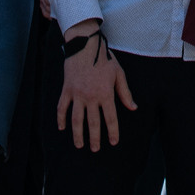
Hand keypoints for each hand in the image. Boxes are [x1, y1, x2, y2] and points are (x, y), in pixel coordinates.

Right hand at [56, 27, 135, 151]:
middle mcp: (91, 97)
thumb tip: (133, 107)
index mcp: (105, 94)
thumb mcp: (118, 74)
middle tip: (95, 149)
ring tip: (79, 145)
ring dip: (77, 134)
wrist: (85, 45)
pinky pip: (62, 107)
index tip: (113, 142)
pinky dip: (61, 119)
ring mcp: (77, 94)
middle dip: (94, 138)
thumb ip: (125, 92)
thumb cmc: (104, 59)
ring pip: (76, 119)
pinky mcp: (67, 90)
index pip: (110, 118)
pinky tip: (62, 128)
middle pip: (93, 123)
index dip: (112, 132)